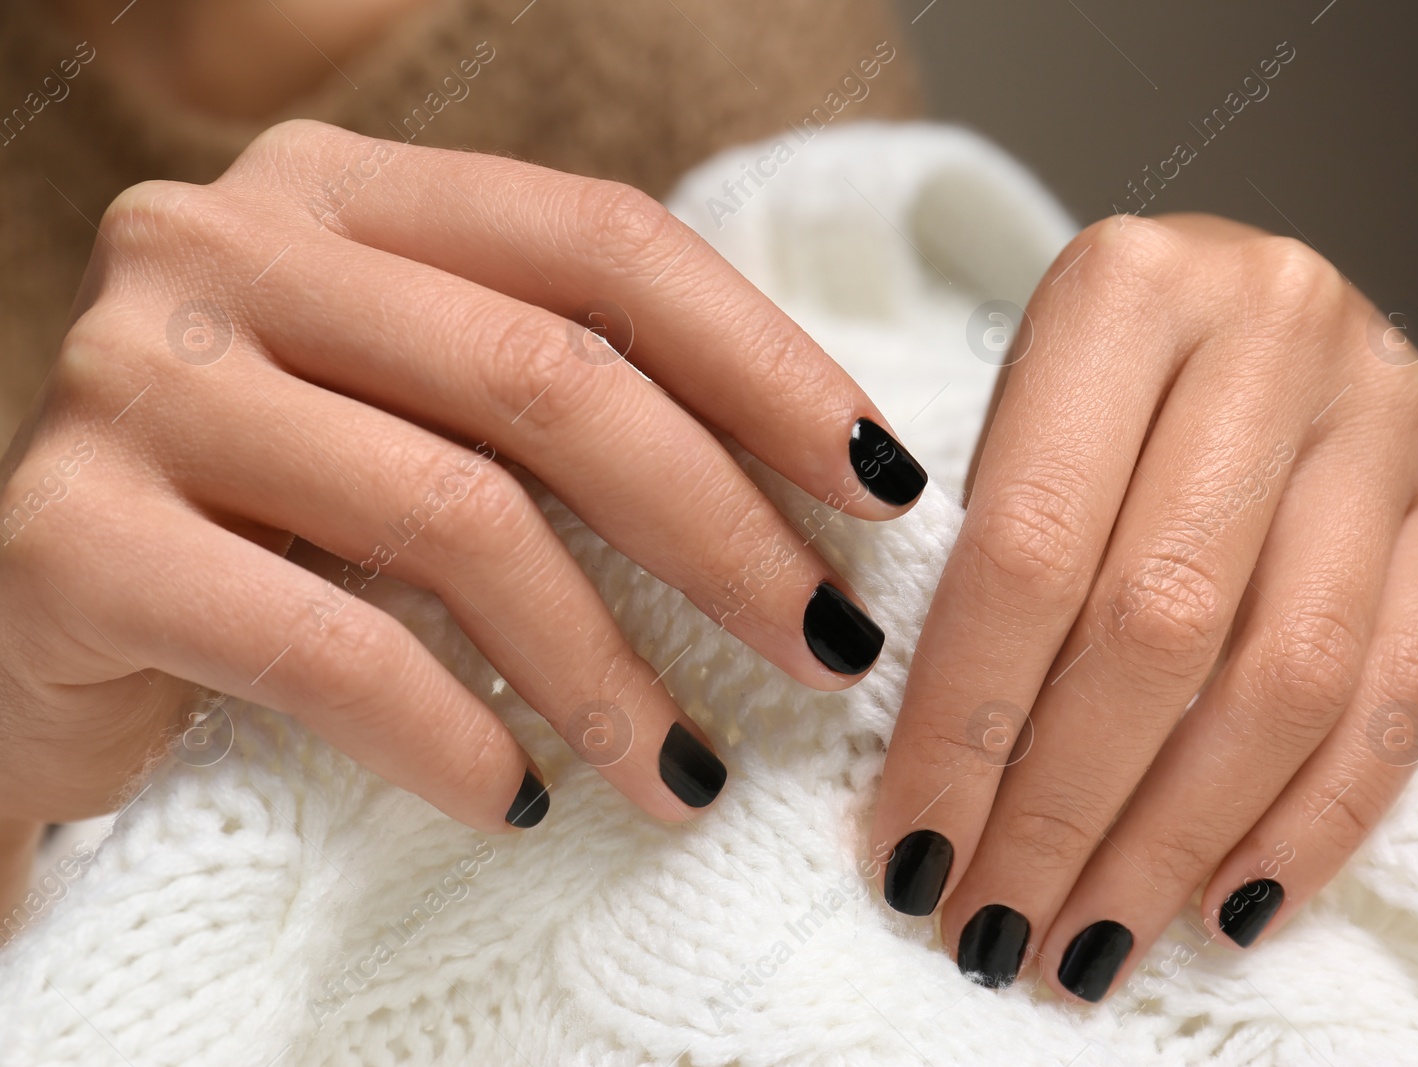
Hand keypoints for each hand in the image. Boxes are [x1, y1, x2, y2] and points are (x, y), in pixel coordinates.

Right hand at [0, 121, 926, 861]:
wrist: (39, 635)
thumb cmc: (275, 526)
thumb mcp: (425, 421)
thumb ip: (561, 403)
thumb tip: (817, 490)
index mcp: (344, 189)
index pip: (604, 242)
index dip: (766, 365)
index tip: (880, 486)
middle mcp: (229, 242)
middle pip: (547, 378)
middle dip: (721, 531)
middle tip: (825, 647)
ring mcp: (134, 376)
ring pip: (454, 514)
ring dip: (605, 665)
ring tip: (686, 767)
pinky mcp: (64, 533)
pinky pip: (323, 644)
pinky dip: (448, 734)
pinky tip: (518, 798)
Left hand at [868, 213, 1417, 999]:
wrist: (1243, 302)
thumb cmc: (1099, 379)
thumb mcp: (1011, 417)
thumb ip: (988, 561)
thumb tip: (946, 790)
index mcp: (1125, 288)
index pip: (1027, 552)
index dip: (964, 727)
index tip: (911, 849)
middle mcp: (1273, 324)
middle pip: (1160, 627)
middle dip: (1063, 808)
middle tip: (994, 922)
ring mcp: (1391, 404)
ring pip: (1287, 678)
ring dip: (1175, 841)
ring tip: (1089, 937)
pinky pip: (1404, 693)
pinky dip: (1313, 820)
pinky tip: (1228, 900)